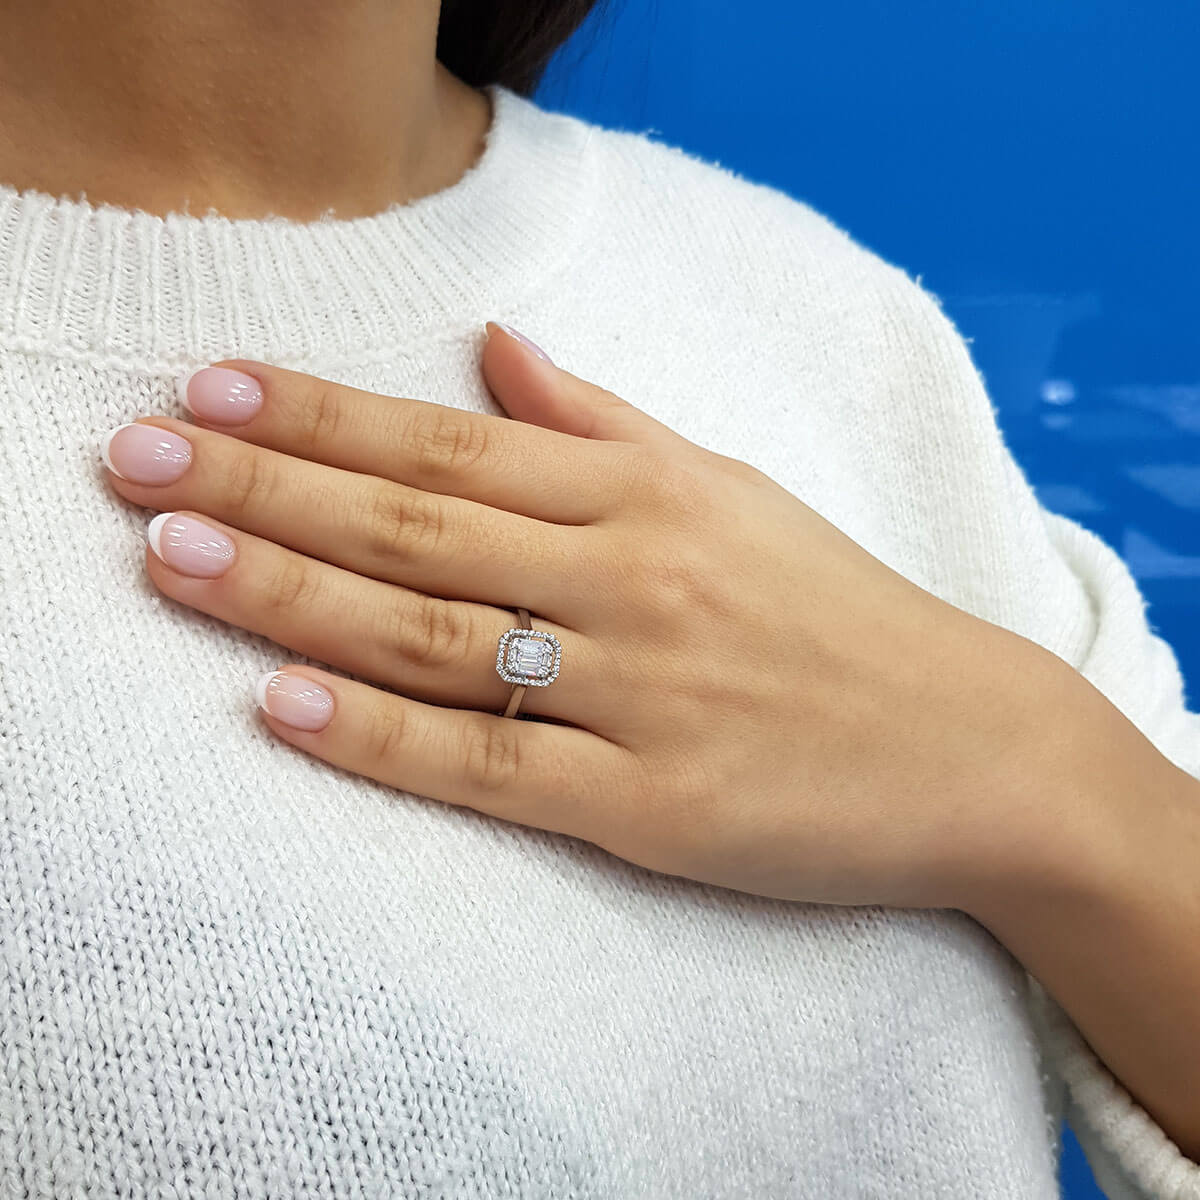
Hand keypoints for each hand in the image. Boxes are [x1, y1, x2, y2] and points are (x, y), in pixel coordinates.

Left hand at [99, 322, 1057, 909]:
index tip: (211, 389)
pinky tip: (282, 706)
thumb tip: (497, 349)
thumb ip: (605, 423)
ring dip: (291, 599)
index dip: (321, 415)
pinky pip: (491, 768)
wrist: (971, 746)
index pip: (449, 446)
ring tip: (175, 560)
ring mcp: (639, 697)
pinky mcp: (653, 808)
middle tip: (138, 461)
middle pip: (417, 530)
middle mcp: (632, 583)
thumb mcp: (729, 489)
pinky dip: (382, 738)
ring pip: (435, 638)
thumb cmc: (836, 612)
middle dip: (267, 489)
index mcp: (647, 498)